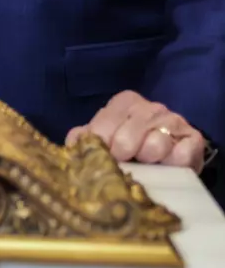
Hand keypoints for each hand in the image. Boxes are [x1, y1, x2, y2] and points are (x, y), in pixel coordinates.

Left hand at [66, 90, 206, 170]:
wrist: (169, 158)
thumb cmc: (130, 146)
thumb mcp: (105, 138)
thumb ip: (84, 138)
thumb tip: (73, 143)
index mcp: (124, 102)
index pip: (102, 127)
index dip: (101, 149)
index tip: (105, 158)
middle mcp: (150, 107)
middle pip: (126, 140)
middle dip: (123, 158)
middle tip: (127, 163)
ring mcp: (173, 120)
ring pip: (154, 146)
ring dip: (148, 161)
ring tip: (147, 163)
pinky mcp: (194, 138)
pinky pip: (181, 155)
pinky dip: (173, 164)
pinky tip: (168, 165)